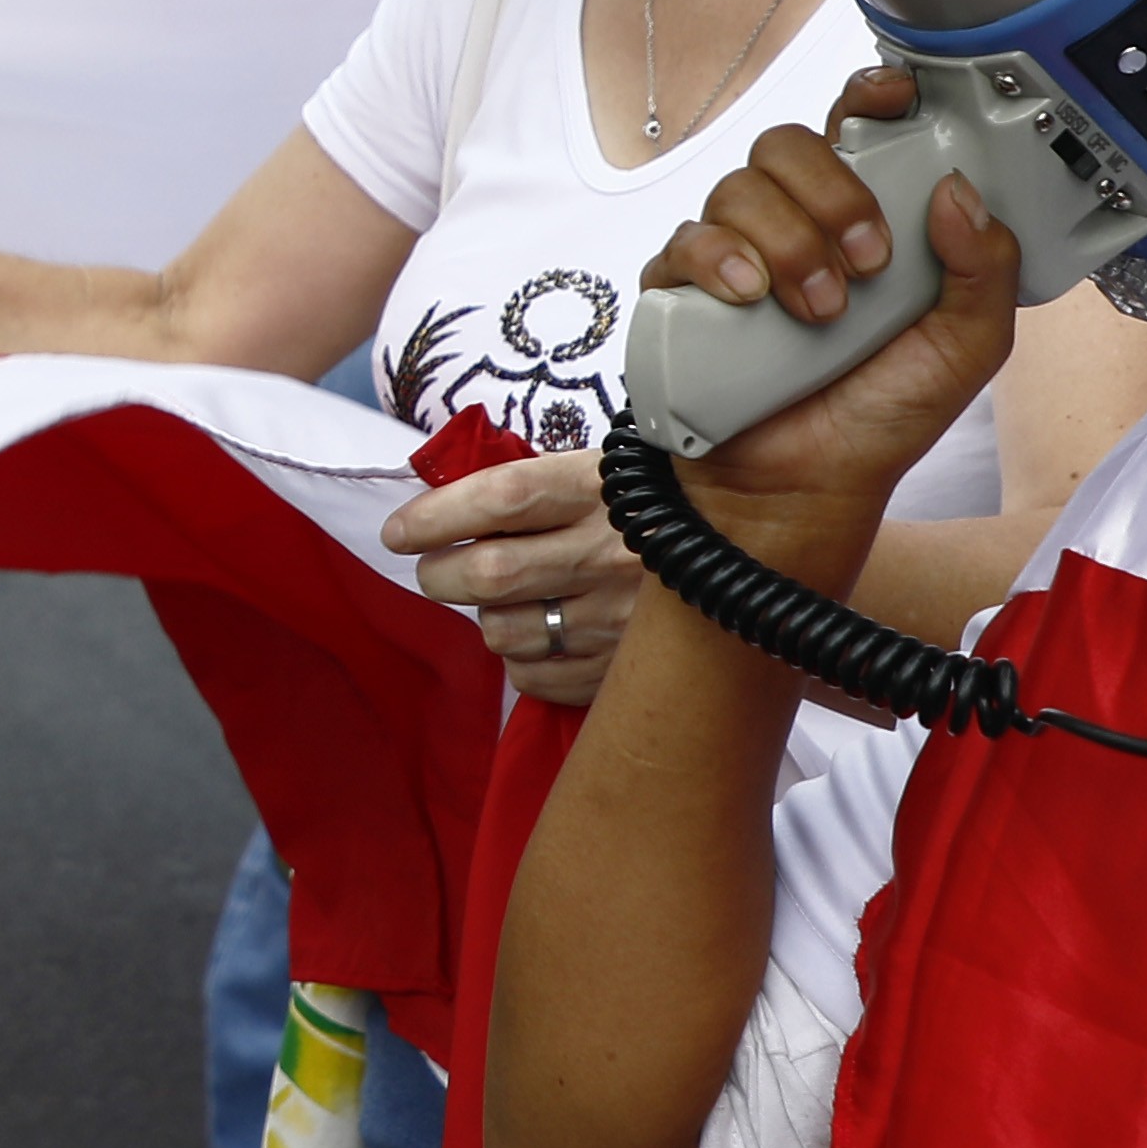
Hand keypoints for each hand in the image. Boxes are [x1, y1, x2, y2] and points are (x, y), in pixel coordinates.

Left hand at [385, 447, 640, 703]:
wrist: (747, 550)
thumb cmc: (653, 502)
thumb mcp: (602, 470)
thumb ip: (532, 486)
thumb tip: (437, 501)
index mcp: (601, 489)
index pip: (501, 499)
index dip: (437, 515)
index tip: (399, 530)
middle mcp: (611, 554)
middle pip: (488, 574)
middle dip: (440, 574)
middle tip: (435, 567)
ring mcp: (620, 618)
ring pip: (503, 631)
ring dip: (486, 617)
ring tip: (508, 599)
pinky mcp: (624, 668)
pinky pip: (533, 676)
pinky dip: (520, 660)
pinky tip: (543, 633)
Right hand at [633, 72, 1025, 572]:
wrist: (805, 495)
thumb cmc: (879, 421)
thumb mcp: (965, 350)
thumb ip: (984, 271)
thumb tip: (959, 191)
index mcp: (862, 218)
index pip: (855, 126)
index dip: (869, 96)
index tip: (892, 99)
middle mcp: (795, 224)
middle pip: (790, 144)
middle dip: (832, 191)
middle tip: (867, 260)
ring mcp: (735, 255)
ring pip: (740, 187)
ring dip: (789, 241)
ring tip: (820, 312)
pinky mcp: (681, 294)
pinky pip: (685, 240)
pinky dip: (720, 260)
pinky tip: (751, 299)